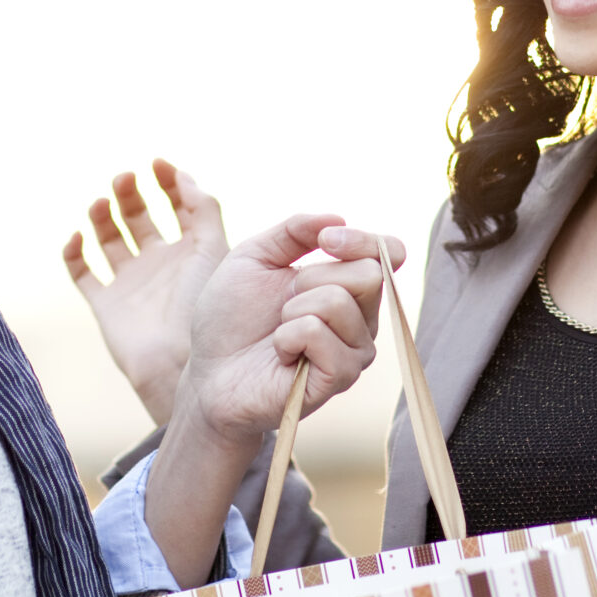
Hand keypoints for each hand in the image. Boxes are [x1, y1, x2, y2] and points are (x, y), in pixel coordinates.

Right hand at [63, 161, 225, 425]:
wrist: (176, 362)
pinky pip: (83, 272)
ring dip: (102, 215)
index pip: (178, 206)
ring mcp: (131, 283)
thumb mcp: (213, 249)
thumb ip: (203, 208)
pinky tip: (78, 236)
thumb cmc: (202, 307)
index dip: (168, 182)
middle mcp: (159, 263)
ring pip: (109, 238)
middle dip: (131, 194)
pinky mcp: (106, 303)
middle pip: (139, 217)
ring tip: (100, 203)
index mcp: (190, 250)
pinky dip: (75, 251)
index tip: (157, 162)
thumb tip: (182, 174)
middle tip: (125, 179)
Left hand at [143, 216, 405, 585]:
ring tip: (278, 331)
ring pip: (339, 302)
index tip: (325, 239)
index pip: (388, 253)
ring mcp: (354, 352)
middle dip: (312, 277)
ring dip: (293, 310)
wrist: (209, 372)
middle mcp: (361, 319)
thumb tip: (336, 218)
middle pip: (368, 274)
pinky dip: (287, 336)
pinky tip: (280, 353)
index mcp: (347, 287)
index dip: (362, 240)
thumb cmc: (231, 318)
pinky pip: (318, 333)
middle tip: (284, 302)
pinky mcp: (338, 379)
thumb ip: (293, 231)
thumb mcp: (254, 257)